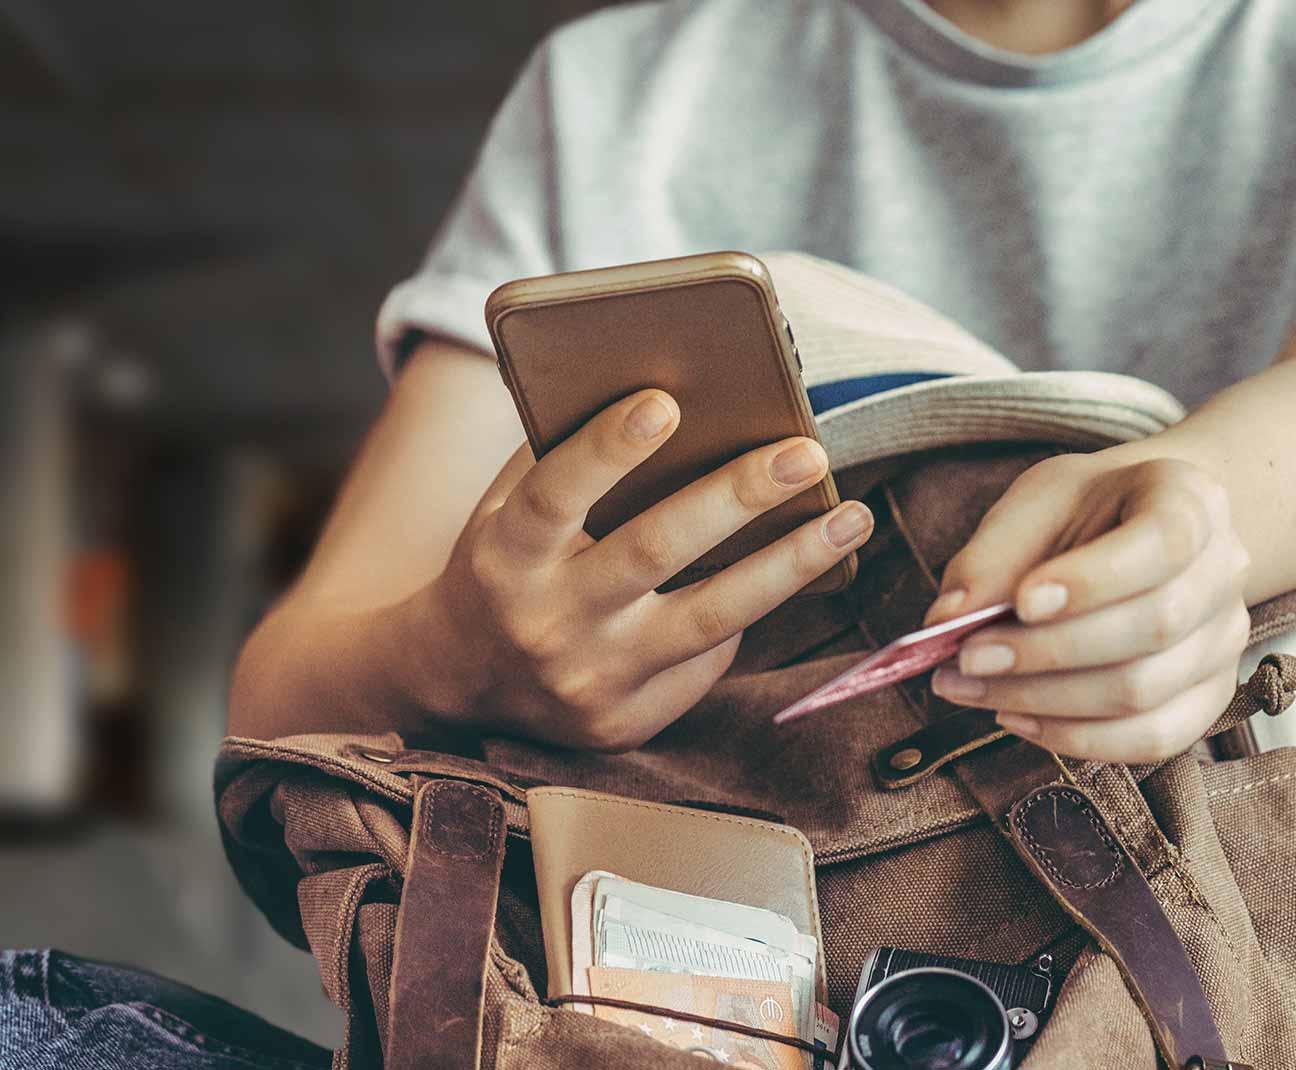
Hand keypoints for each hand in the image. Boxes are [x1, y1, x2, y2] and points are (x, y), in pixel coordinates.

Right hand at [423, 388, 872, 749]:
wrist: (458, 679)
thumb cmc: (502, 565)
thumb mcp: (506, 508)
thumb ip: (564, 460)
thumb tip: (673, 398)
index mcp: (504, 555)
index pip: (554, 495)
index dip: (606, 449)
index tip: (666, 401)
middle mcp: (545, 622)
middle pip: (652, 552)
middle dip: (736, 497)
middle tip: (805, 451)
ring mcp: (589, 680)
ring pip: (707, 618)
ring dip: (788, 564)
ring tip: (849, 518)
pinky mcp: (624, 721)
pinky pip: (705, 662)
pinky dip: (749, 610)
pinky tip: (789, 569)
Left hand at [925, 454, 1250, 762]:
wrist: (1128, 528)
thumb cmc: (1079, 512)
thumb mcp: (1031, 506)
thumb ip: (988, 558)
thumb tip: (945, 620)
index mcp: (1190, 500)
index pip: (1163, 542)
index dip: (1094, 579)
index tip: (1021, 601)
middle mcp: (1224, 571)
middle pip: (1154, 627)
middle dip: (1046, 652)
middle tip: (966, 656)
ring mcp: (1223, 640)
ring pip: (1144, 693)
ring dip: (1043, 699)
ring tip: (967, 686)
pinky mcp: (1206, 695)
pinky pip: (1151, 739)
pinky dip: (1073, 737)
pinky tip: (1011, 715)